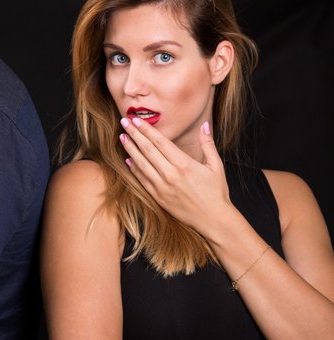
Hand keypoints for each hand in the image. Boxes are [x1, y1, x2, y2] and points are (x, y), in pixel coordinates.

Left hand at [119, 117, 232, 234]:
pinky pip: (142, 180)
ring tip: (122, 137)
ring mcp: (162, 187)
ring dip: (130, 149)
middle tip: (124, 122)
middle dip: (134, 134)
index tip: (136, 120)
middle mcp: (170, 175)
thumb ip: (208, 144)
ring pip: (141, 164)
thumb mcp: (216, 166)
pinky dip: (134, 169)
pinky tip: (128, 160)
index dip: (146, 130)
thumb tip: (204, 125)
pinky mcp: (158, 198)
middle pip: (147, 150)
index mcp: (184, 164)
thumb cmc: (216, 192)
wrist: (213, 219)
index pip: (160, 142)